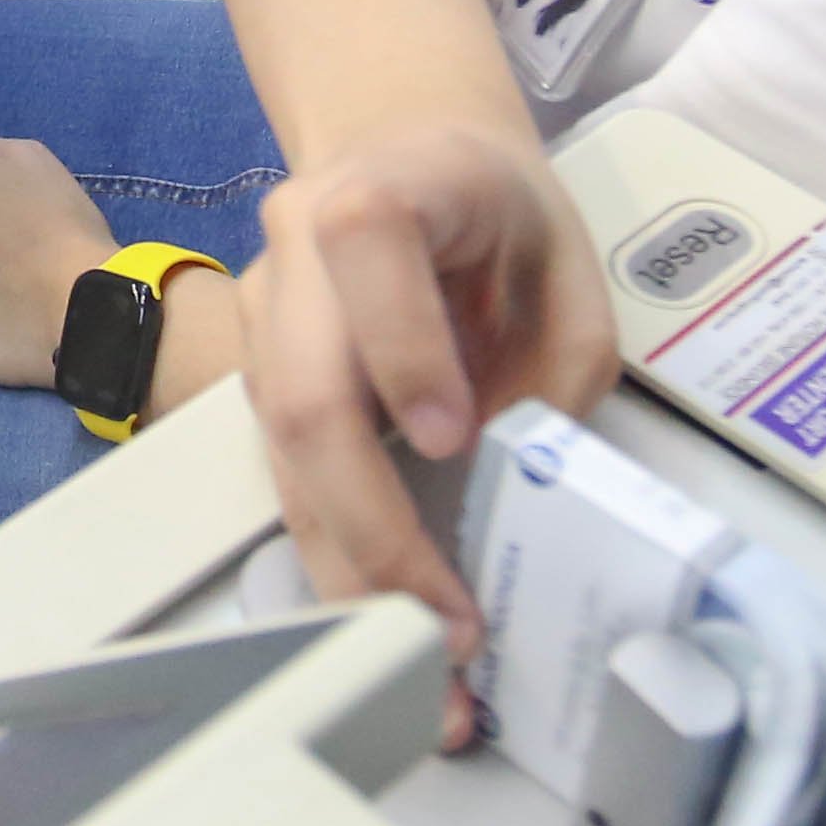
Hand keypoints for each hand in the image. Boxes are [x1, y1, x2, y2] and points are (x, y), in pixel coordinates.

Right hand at [234, 119, 612, 736]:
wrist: (405, 158)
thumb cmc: (497, 215)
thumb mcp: (567, 269)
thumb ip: (557, 368)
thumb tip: (522, 486)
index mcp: (381, 188)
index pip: (367, 250)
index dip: (403, 351)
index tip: (452, 443)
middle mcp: (295, 250)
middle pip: (306, 396)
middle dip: (374, 526)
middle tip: (448, 625)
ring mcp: (262, 319)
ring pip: (286, 461)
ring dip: (352, 573)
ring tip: (425, 667)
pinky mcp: (258, 380)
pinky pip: (290, 480)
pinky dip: (341, 559)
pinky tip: (390, 624)